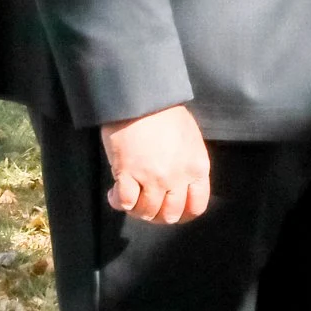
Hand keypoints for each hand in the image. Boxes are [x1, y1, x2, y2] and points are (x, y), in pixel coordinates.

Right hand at [101, 104, 209, 223]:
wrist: (140, 96)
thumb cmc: (164, 111)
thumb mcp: (189, 139)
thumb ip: (187, 164)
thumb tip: (178, 184)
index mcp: (197, 168)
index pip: (196, 207)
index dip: (181, 214)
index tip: (168, 210)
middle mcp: (177, 177)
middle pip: (169, 215)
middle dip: (156, 214)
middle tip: (145, 203)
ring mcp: (152, 178)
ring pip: (146, 212)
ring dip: (135, 209)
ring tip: (128, 198)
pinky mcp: (128, 173)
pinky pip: (124, 202)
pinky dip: (118, 202)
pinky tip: (114, 194)